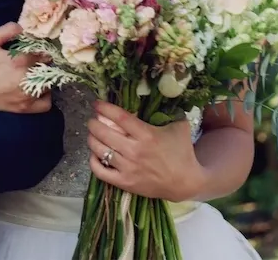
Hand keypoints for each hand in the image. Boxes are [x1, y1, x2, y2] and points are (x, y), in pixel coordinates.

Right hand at [0, 22, 51, 114]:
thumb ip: (7, 30)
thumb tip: (23, 28)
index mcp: (20, 60)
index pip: (43, 53)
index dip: (40, 50)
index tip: (34, 51)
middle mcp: (27, 78)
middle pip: (47, 68)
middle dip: (42, 63)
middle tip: (32, 62)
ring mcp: (27, 95)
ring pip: (48, 84)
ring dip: (44, 78)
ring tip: (33, 75)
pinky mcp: (25, 108)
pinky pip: (46, 103)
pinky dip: (45, 96)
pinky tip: (37, 90)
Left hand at [84, 101, 204, 200]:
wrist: (185, 182)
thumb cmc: (182, 151)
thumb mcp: (179, 126)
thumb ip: (169, 111)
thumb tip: (160, 94)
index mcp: (147, 135)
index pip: (120, 117)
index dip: (105, 108)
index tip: (96, 104)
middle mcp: (135, 151)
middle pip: (104, 133)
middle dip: (93, 123)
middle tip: (92, 120)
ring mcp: (129, 168)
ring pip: (100, 151)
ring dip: (92, 139)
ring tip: (92, 134)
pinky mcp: (125, 183)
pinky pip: (100, 171)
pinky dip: (93, 161)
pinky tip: (94, 154)